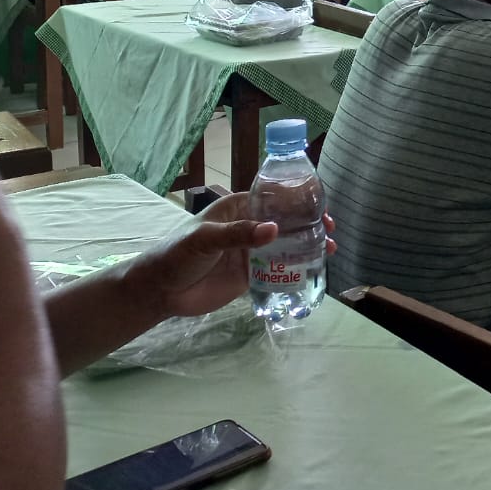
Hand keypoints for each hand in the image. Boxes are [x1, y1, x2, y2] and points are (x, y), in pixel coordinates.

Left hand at [127, 193, 336, 320]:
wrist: (160, 291)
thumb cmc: (177, 253)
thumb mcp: (205, 238)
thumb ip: (238, 234)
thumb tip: (274, 230)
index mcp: (239, 209)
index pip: (273, 198)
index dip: (298, 200)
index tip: (319, 206)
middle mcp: (249, 227)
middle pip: (286, 221)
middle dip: (309, 223)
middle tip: (330, 229)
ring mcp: (251, 252)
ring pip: (286, 244)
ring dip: (308, 245)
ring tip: (329, 249)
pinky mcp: (251, 275)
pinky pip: (279, 269)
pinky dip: (297, 268)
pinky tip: (314, 269)